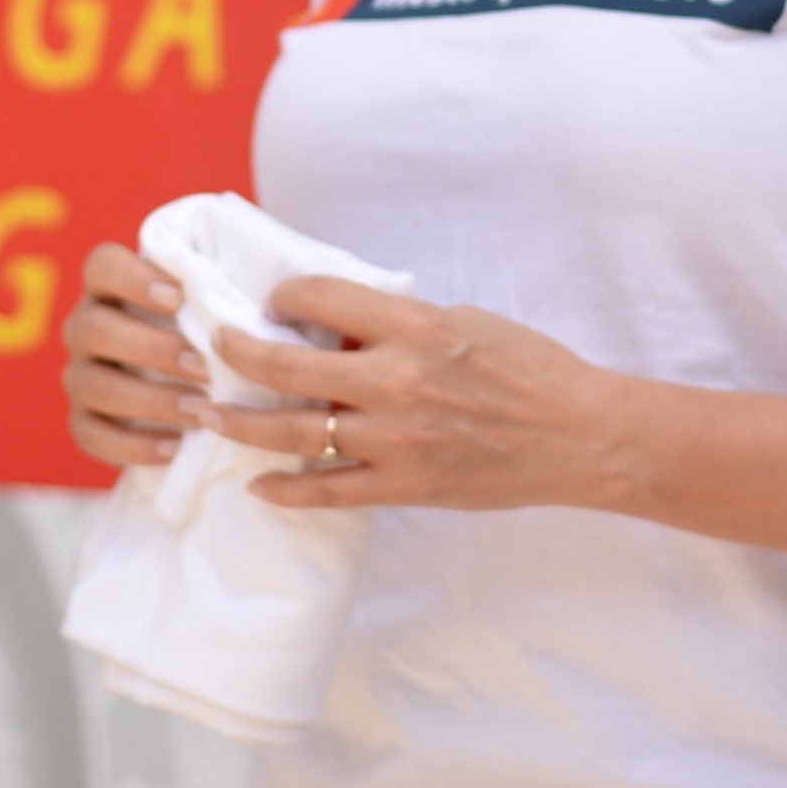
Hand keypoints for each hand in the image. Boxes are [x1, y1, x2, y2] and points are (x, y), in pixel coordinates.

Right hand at [59, 240, 203, 469]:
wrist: (194, 387)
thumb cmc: (210, 332)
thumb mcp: (213, 306)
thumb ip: (221, 291)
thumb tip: (266, 292)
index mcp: (110, 287)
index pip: (103, 266)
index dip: (134, 278)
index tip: (180, 296)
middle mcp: (84, 327)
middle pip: (95, 328)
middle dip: (151, 348)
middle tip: (203, 366)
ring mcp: (79, 375)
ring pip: (94, 385)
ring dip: (150, 399)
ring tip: (200, 410)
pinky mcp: (82, 421)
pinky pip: (91, 436)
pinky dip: (133, 445)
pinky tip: (175, 447)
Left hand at [200, 272, 633, 515]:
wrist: (579, 434)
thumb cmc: (531, 368)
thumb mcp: (467, 321)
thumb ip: (401, 324)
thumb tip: (342, 328)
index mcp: (415, 327)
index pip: (321, 298)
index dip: (285, 296)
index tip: (273, 302)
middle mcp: (396, 381)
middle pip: (286, 367)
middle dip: (237, 354)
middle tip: (213, 349)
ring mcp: (395, 440)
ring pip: (292, 433)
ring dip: (239, 424)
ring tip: (207, 414)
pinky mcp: (404, 486)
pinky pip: (327, 492)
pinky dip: (286, 490)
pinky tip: (258, 483)